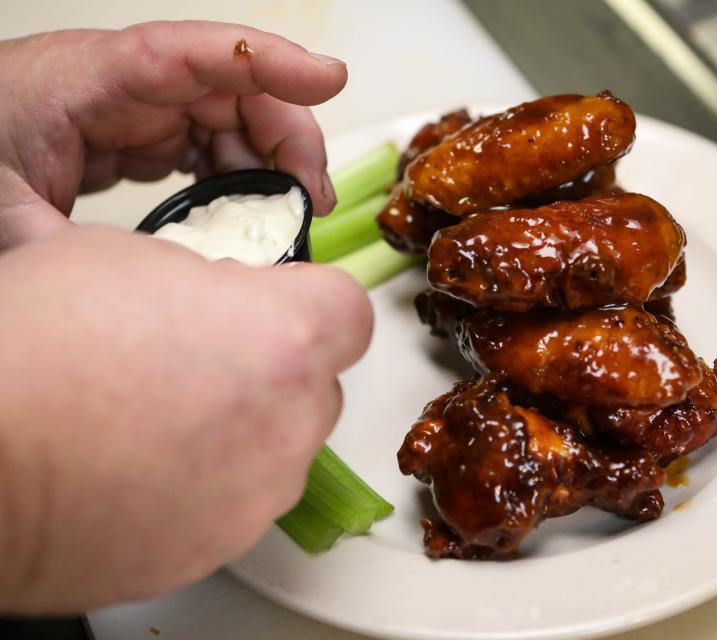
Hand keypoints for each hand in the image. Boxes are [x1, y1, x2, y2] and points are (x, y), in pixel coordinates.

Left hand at [0, 21, 346, 245]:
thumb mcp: (4, 225)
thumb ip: (71, 253)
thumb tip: (147, 290)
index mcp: (76, 85)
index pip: (186, 55)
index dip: (267, 62)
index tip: (327, 80)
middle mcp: (112, 90)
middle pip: (226, 90)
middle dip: (285, 137)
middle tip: (313, 198)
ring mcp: (123, 112)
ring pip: (223, 118)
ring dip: (267, 163)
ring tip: (290, 214)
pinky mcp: (126, 137)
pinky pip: (200, 144)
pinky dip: (234, 175)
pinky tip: (246, 212)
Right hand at [0, 226, 372, 612]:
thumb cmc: (37, 350)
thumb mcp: (125, 258)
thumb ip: (208, 280)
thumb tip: (220, 298)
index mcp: (287, 335)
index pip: (348, 311)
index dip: (310, 304)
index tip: (278, 305)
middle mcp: (292, 419)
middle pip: (316, 384)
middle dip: (275, 370)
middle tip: (201, 363)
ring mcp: (260, 491)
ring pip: (280, 448)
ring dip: (243, 431)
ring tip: (157, 420)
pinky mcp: (218, 545)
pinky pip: (237, 502)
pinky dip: (207, 486)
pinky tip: (141, 468)